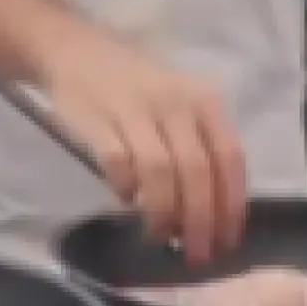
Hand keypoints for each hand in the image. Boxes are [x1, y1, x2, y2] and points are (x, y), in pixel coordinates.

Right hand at [38, 25, 246, 265]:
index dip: (231, 204)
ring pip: (159, 172)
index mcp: (203, 100)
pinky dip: (126, 188)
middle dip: (200, 220)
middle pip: (196, 171)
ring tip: (160, 235)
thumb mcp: (179, 104)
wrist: (76, 51)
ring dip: (163, 212)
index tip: (227, 240)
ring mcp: (134, 110)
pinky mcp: (97, 120)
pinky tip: (126, 199)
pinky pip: (118, 163)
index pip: (229, 158)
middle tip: (197, 254)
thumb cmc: (137, 86)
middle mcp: (174, 102)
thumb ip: (197, 148)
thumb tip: (209, 214)